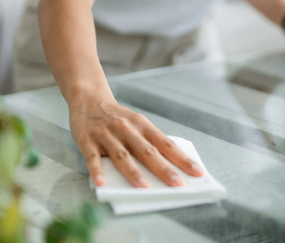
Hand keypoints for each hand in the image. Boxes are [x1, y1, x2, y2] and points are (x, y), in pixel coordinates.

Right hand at [69, 94, 204, 187]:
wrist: (88, 98)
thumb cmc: (116, 116)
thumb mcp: (136, 123)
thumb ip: (147, 141)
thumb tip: (167, 165)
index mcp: (142, 125)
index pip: (166, 144)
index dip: (182, 158)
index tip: (197, 172)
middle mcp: (126, 129)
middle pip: (147, 151)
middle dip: (163, 168)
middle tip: (178, 184)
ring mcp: (106, 135)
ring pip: (122, 155)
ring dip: (133, 172)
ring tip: (145, 187)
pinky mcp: (87, 141)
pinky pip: (92, 158)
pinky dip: (97, 171)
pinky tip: (102, 183)